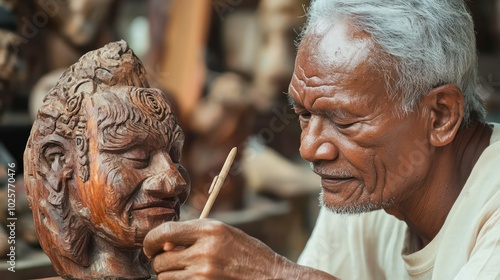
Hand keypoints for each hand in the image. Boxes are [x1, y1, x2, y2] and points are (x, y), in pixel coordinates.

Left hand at [143, 219, 336, 279]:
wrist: (273, 279)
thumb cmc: (250, 255)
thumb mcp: (225, 234)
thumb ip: (195, 235)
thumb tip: (163, 244)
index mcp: (210, 229)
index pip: (163, 232)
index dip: (150, 241)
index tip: (150, 247)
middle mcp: (204, 250)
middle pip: (160, 260)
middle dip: (161, 263)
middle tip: (172, 263)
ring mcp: (203, 274)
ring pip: (164, 278)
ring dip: (170, 277)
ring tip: (188, 273)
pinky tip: (194, 279)